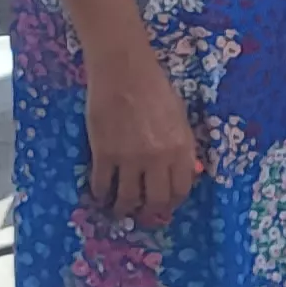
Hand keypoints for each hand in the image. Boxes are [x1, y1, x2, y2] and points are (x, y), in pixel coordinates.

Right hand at [83, 54, 201, 225]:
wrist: (124, 72)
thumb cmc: (155, 88)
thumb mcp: (180, 118)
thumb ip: (182, 146)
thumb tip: (186, 171)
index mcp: (181, 149)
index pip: (181, 189)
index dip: (173, 202)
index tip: (166, 205)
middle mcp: (158, 159)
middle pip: (156, 200)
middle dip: (150, 212)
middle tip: (143, 214)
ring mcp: (129, 159)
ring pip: (128, 199)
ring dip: (123, 209)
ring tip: (120, 209)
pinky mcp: (104, 155)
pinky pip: (102, 185)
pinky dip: (101, 194)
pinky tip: (100, 195)